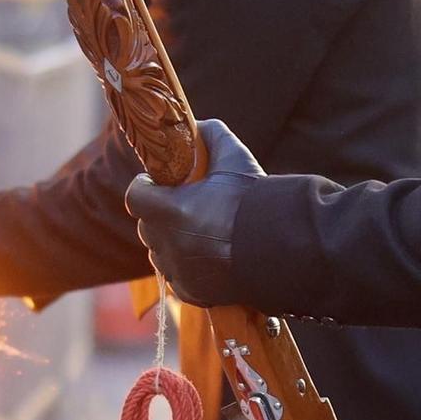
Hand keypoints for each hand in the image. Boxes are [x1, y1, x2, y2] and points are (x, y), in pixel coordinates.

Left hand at [122, 119, 263, 306]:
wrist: (285, 249)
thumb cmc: (256, 201)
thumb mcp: (235, 158)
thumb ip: (211, 136)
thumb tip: (197, 126)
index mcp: (171, 211)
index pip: (135, 196)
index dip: (145, 187)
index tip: (159, 182)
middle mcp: (169, 245)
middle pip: (146, 225)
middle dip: (159, 214)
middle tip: (184, 205)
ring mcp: (179, 272)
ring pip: (160, 253)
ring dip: (171, 241)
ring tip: (200, 232)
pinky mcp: (193, 293)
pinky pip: (177, 276)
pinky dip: (186, 266)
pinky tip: (210, 256)